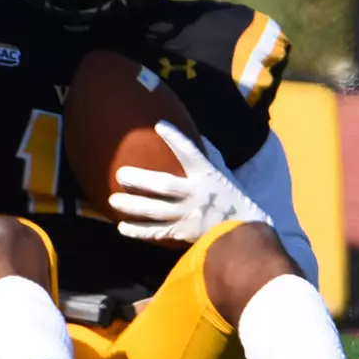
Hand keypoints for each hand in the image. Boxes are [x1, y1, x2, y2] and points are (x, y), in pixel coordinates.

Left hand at [108, 122, 267, 244]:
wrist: (245, 232)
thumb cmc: (232, 197)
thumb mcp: (223, 173)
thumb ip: (210, 155)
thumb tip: (199, 134)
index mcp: (207, 176)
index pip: (190, 153)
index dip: (176, 138)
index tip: (159, 125)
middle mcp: (196, 194)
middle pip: (164, 186)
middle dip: (141, 180)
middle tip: (120, 174)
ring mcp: (189, 215)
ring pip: (156, 211)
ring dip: (133, 206)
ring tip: (113, 200)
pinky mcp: (184, 233)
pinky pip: (158, 232)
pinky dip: (139, 231)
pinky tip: (122, 227)